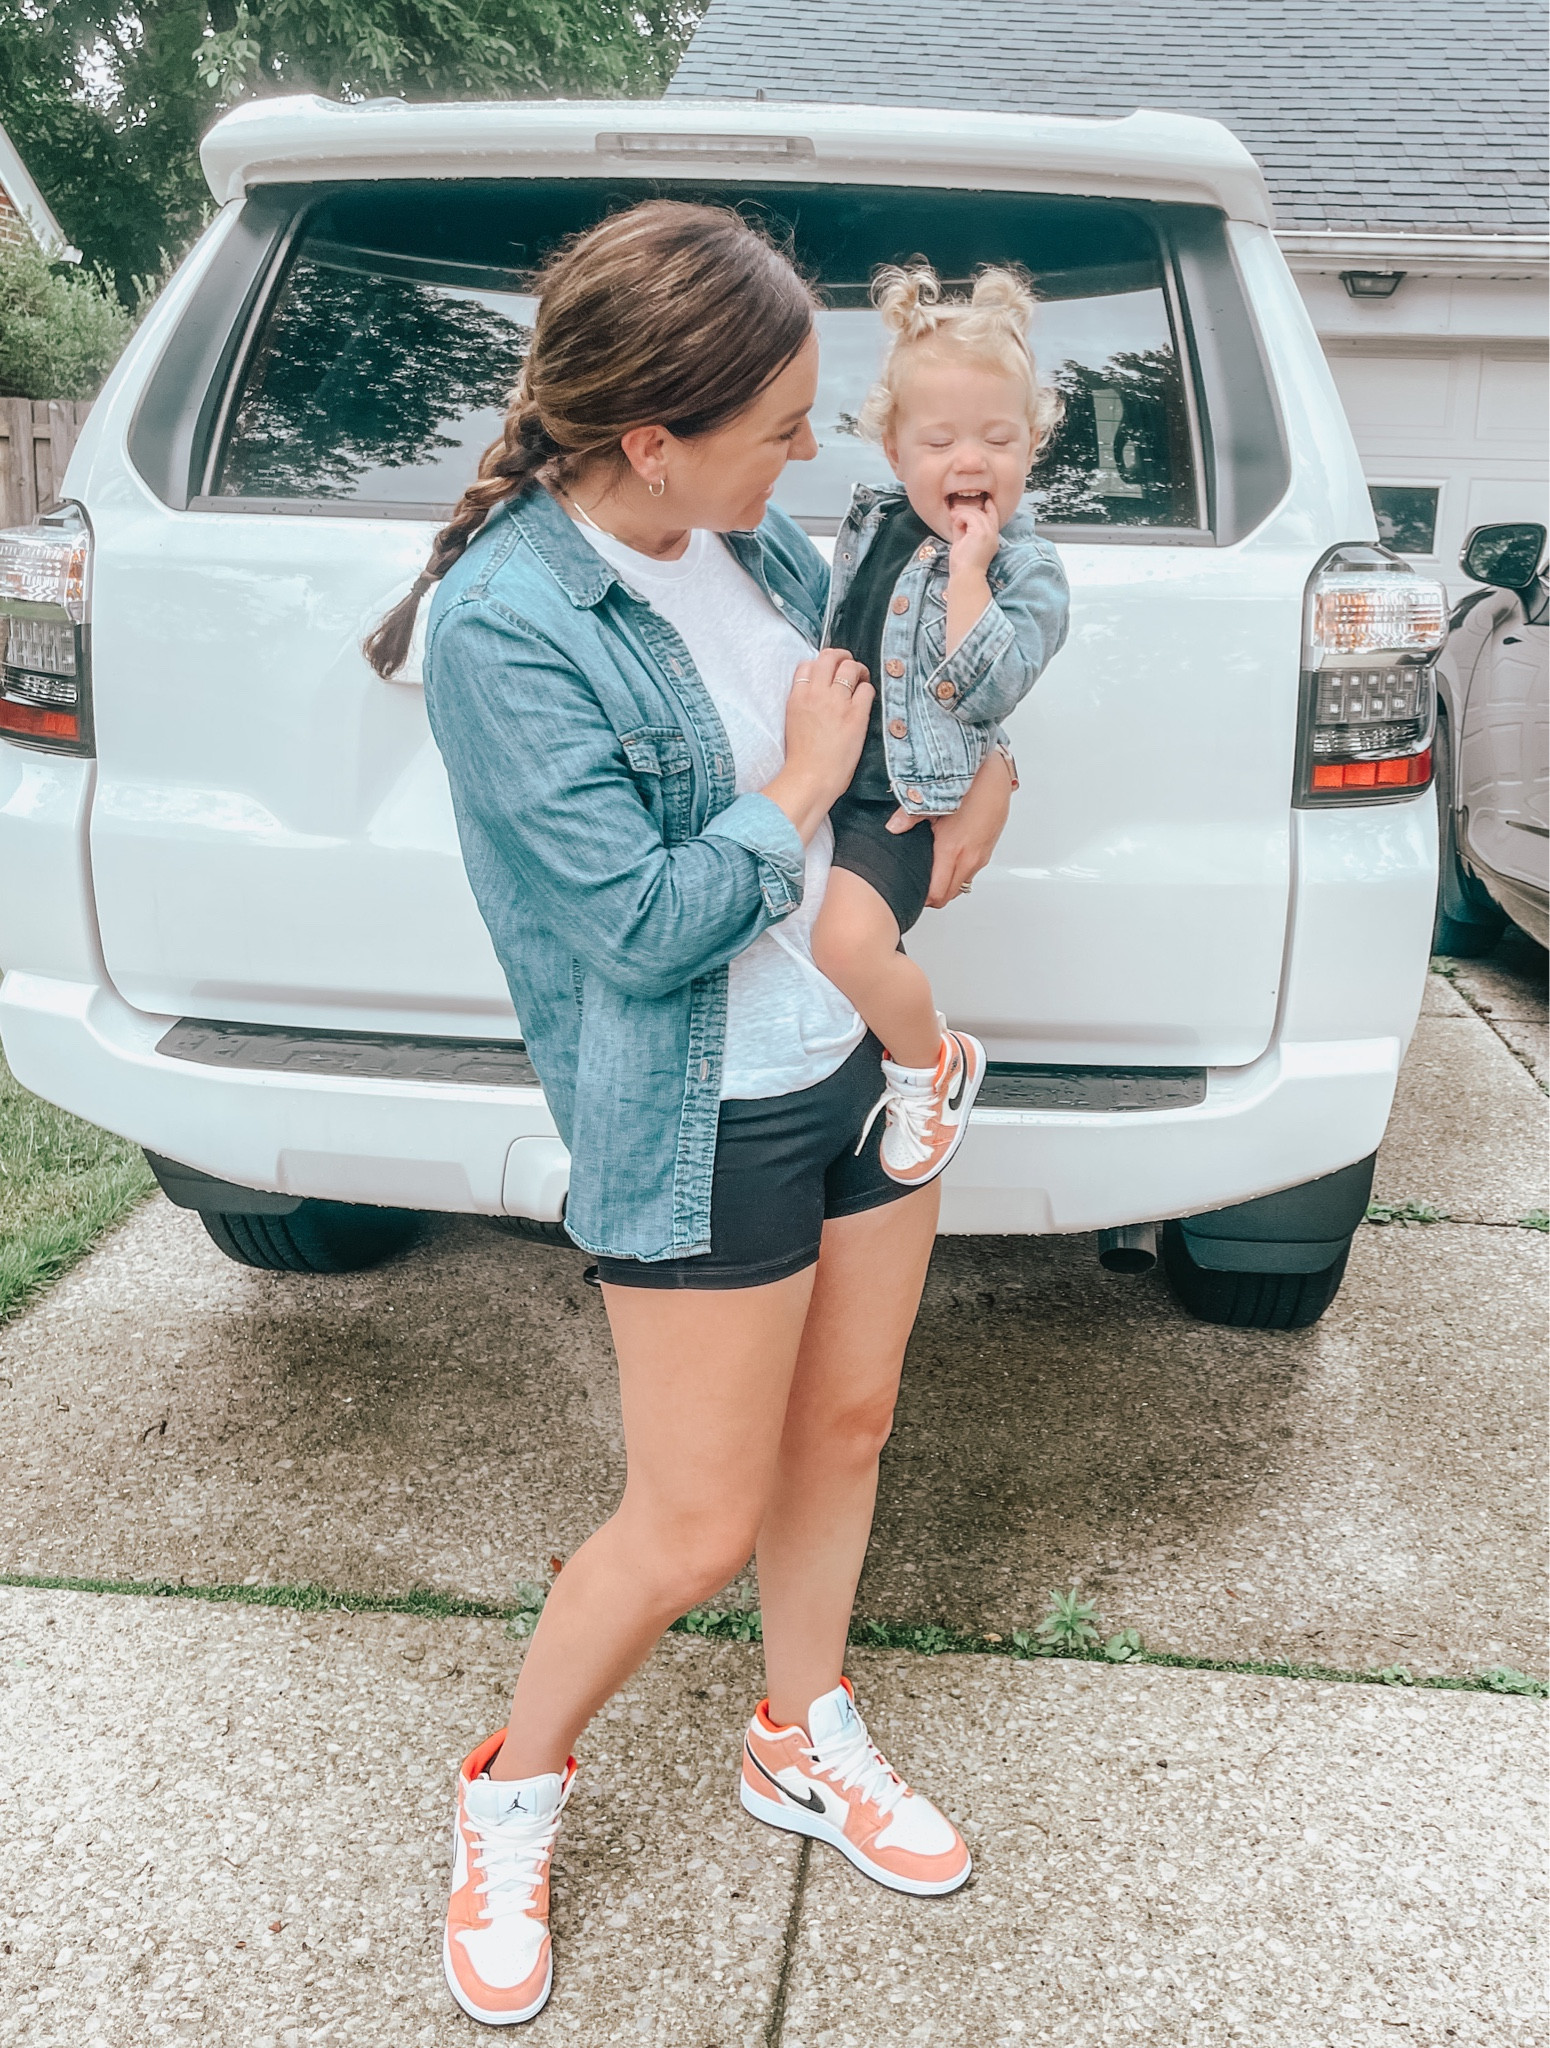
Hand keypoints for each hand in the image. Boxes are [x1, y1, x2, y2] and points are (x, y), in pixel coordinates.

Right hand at [763, 645, 872, 842]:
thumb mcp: (794, 722)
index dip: (819, 665)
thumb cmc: (802, 759)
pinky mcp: (856, 715)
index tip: (826, 673)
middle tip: (847, 665)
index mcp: (797, 697)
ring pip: (850, 667)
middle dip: (841, 657)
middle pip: (829, 657)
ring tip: (860, 678)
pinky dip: (868, 690)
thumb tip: (817, 696)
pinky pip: (867, 689)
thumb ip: (804, 704)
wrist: (810, 778)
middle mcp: (816, 694)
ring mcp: (837, 702)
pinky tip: (865, 699)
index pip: (806, 665)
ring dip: (858, 670)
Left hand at [885, 749, 1013, 907]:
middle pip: (949, 896)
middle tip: (918, 884)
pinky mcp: (988, 849)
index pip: (936, 894)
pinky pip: (971, 872)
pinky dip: (958, 872)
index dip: (922, 898)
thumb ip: (909, 816)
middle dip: (932, 895)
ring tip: (932, 870)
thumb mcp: (933, 800)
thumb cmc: (969, 784)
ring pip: (961, 885)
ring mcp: (981, 855)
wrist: (994, 774)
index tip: (911, 890)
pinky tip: (949, 856)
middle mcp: (969, 858)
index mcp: (952, 850)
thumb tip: (892, 828)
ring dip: (946, 884)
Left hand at [948, 495, 1000, 577]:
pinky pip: (969, 516)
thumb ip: (963, 531)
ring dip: (962, 514)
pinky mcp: (980, 533)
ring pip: (976, 513)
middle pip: (983, 514)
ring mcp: (988, 533)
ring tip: (953, 518)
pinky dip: (960, 518)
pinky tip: (956, 524)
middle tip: (955, 513)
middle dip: (969, 510)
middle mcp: (993, 535)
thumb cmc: (963, 566)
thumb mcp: (964, 544)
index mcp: (992, 539)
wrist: (966, 576)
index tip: (985, 501)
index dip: (990, 507)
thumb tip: (958, 519)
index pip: (994, 517)